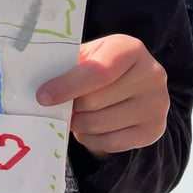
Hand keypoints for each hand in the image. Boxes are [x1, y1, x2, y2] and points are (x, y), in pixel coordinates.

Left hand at [36, 34, 168, 159]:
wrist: (136, 84)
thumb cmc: (101, 65)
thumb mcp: (89, 54)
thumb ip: (67, 64)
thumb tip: (35, 80)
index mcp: (131, 49)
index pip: (98, 71)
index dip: (68, 86)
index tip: (43, 97)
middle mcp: (151, 75)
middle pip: (96, 101)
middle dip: (71, 106)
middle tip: (59, 106)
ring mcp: (157, 105)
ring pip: (101, 124)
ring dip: (78, 124)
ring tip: (73, 116)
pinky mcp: (154, 130)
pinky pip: (111, 143)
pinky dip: (91, 139)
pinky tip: (86, 129)